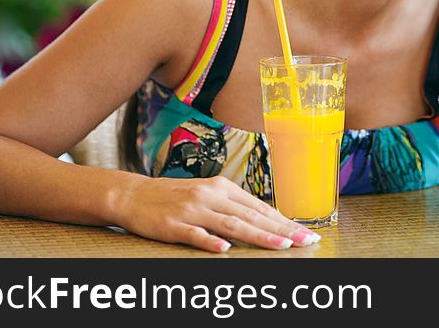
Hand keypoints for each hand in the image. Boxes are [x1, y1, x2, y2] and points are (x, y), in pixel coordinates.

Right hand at [116, 175, 318, 252]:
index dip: (283, 221)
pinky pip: (195, 235)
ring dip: (259, 236)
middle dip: (281, 230)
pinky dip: (210, 241)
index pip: (259, 207)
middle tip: (304, 241)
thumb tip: (264, 220)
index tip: (305, 233)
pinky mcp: (173, 225)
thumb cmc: (174, 197)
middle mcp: (211, 196)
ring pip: (231, 225)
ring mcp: (192, 210)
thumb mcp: (208, 195)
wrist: (133, 195)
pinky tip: (225, 249)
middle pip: (252, 216)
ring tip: (281, 246)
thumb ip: (233, 207)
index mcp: (222, 188)